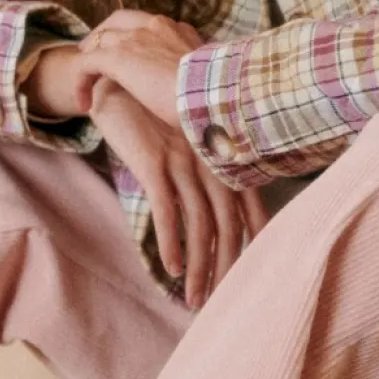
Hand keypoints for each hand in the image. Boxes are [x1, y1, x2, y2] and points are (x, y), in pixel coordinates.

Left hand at [72, 10, 201, 127]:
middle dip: (103, 33)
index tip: (129, 52)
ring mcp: (134, 38)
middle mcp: (154, 26)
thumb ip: (196, 70)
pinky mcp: (117, 57)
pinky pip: (86, 63)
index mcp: (175, 29)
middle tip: (91, 51)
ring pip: (99, 39)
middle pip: (118, 20)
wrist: (210, 93)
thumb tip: (200, 83)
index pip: (147, 23)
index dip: (132, 35)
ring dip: (89, 57)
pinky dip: (80, 80)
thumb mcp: (207, 74)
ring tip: (83, 80)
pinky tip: (82, 102)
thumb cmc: (214, 90)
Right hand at [87, 73, 270, 308]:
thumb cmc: (152, 112)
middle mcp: (208, 160)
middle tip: (221, 300)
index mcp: (219, 156)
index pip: (248, 205)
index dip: (255, 241)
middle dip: (226, 266)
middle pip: (226, 224)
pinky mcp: (155, 162)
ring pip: (199, 224)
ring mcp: (183, 162)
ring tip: (194, 297)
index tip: (257, 272)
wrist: (121, 78)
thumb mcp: (183, 139)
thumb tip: (207, 200)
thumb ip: (199, 165)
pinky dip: (170, 242)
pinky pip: (166, 210)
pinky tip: (170, 268)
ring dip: (199, 265)